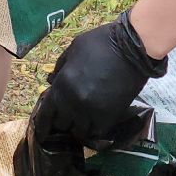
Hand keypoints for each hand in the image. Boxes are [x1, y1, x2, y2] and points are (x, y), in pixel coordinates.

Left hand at [33, 11, 167, 150]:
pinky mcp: (109, 116)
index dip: (42, 125)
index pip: (45, 114)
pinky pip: (97, 132)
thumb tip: (50, 82)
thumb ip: (60, 67)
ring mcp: (92, 111)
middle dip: (63, 121)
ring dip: (79, 127)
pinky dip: (94, 130)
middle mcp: (73, 102)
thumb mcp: (73, 49)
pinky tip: (95, 123)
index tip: (42, 132)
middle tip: (67, 117)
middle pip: (62, 124)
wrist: (133, 48)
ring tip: (83, 121)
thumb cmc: (101, 43)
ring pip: (79, 131)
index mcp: (62, 85)